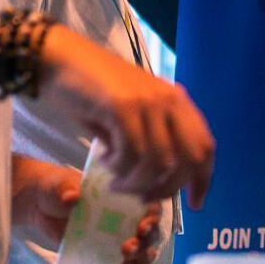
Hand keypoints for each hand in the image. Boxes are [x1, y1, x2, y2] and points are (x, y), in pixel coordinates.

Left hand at [11, 156, 161, 263]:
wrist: (41, 205)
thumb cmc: (58, 188)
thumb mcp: (62, 185)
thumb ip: (67, 189)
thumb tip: (71, 198)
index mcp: (126, 197)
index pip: (150, 208)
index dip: (153, 218)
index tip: (142, 227)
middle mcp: (128, 220)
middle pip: (150, 236)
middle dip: (144, 245)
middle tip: (127, 249)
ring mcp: (117, 240)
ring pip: (141, 256)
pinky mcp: (104, 257)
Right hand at [35, 26, 214, 208]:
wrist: (59, 59)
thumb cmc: (93, 91)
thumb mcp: (132, 114)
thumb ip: (152, 138)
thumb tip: (163, 179)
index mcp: (176, 100)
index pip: (205, 145)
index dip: (203, 179)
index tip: (196, 204)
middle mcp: (169, 99)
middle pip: (189, 159)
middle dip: (169, 189)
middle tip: (143, 198)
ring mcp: (148, 101)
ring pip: (159, 162)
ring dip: (136, 183)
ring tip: (116, 182)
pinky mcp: (123, 107)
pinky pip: (131, 154)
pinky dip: (118, 168)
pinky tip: (104, 161)